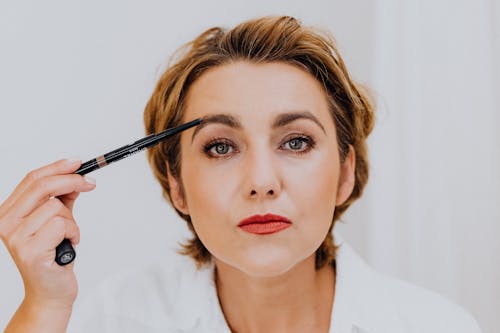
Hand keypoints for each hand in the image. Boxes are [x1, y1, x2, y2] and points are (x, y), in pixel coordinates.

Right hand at [0, 158, 95, 309]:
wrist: (50, 292)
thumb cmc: (53, 256)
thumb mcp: (57, 220)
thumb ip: (62, 198)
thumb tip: (76, 175)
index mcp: (8, 212)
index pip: (31, 179)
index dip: (57, 167)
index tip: (78, 162)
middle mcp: (6, 223)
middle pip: (42, 186)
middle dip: (72, 180)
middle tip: (90, 183)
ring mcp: (16, 237)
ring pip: (56, 207)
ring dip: (72, 221)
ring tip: (68, 236)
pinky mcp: (30, 251)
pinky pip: (62, 225)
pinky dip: (73, 233)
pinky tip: (68, 245)